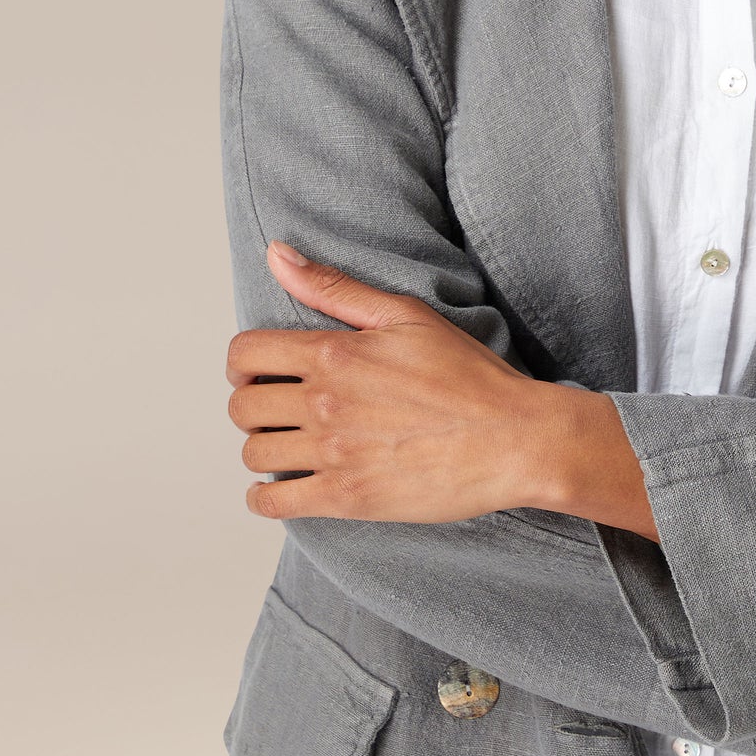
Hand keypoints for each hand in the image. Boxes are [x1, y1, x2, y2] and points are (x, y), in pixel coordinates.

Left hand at [225, 242, 658, 540]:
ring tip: (289, 447)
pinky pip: (273, 502)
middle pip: (242, 407)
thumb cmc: (469, 378)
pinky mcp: (347, 498)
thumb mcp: (404, 315)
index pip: (245, 354)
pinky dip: (266, 497)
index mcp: (334, 354)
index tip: (259, 374)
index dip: (243, 365)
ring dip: (264, 450)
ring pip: (254, 454)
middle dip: (253, 406)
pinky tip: (287, 487)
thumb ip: (333, 286)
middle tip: (280, 411)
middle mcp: (325, 403)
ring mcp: (333, 453)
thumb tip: (276, 254)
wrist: (514, 439)